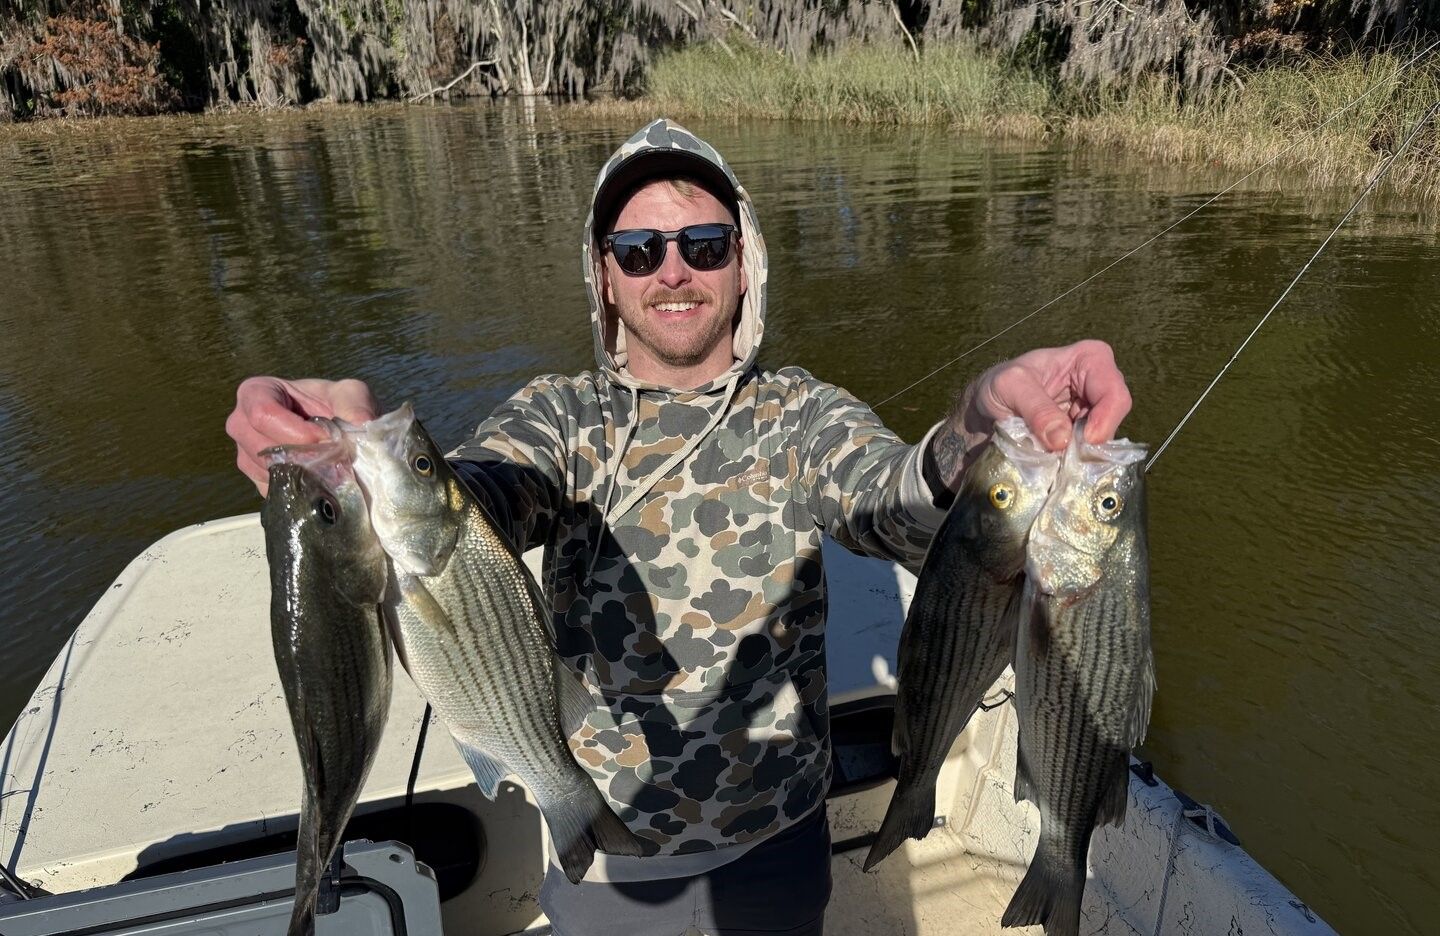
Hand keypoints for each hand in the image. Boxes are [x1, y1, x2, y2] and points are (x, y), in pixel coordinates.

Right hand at [225, 377, 380, 495]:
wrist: (335, 428)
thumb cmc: (334, 403)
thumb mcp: (350, 393)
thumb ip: (355, 402)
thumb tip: (361, 424)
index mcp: (255, 392)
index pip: (263, 414)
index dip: (296, 430)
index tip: (326, 437)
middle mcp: (241, 424)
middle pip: (262, 447)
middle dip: (302, 455)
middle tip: (332, 455)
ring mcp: (245, 455)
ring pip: (268, 472)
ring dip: (303, 473)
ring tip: (329, 465)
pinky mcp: (258, 481)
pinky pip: (274, 490)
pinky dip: (301, 489)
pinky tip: (319, 480)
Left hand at [960, 339, 1131, 452]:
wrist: (984, 408)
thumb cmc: (998, 385)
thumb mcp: (1009, 386)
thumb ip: (1036, 409)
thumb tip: (1062, 439)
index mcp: (1090, 359)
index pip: (1114, 394)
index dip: (1103, 422)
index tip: (1078, 443)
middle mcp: (1100, 385)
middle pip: (1113, 420)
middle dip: (1091, 442)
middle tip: (1064, 456)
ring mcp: (1094, 413)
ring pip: (1104, 442)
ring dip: (1080, 455)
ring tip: (1053, 457)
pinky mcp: (1083, 436)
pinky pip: (1090, 454)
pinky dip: (1073, 462)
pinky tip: (1055, 462)